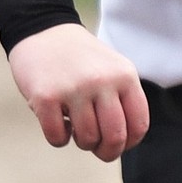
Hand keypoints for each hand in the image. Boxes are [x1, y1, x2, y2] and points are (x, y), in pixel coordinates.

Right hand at [7, 23, 148, 161]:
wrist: (43, 31)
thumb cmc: (81, 59)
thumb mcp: (113, 69)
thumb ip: (123, 99)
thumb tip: (125, 143)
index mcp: (124, 75)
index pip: (138, 124)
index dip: (129, 143)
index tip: (118, 143)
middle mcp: (102, 81)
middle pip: (115, 137)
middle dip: (106, 151)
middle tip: (97, 147)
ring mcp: (74, 88)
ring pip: (87, 139)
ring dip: (81, 141)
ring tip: (75, 125)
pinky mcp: (46, 96)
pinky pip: (58, 138)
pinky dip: (58, 137)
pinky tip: (57, 120)